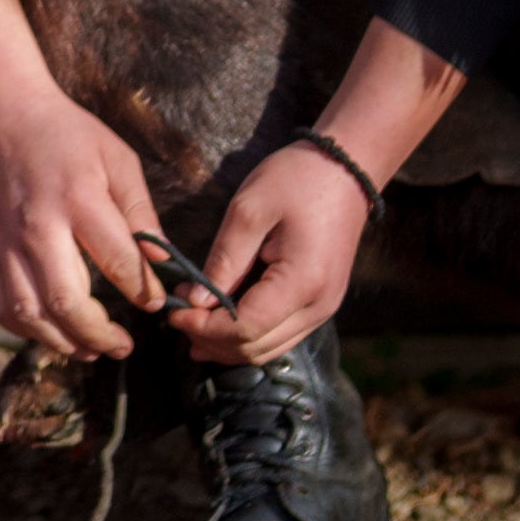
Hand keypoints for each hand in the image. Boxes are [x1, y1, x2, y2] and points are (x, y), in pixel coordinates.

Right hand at [0, 0, 174, 364]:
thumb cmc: (65, 134)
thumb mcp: (117, 158)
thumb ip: (140, 212)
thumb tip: (162, 262)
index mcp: (79, 198)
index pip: (119, 263)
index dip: (143, 293)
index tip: (155, 304)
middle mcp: (36, 225)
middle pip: (67, 302)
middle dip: (100, 334)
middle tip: (123, 345)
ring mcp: (1, 241)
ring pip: (30, 313)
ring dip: (63, 341)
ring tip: (89, 349)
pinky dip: (22, 328)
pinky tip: (47, 331)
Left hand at [168, 139, 375, 367]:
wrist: (346, 170)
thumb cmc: (296, 180)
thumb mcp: (249, 210)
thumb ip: (223, 260)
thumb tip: (196, 302)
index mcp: (302, 281)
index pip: (245, 329)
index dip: (205, 328)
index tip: (173, 313)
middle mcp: (319, 306)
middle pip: (256, 348)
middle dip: (211, 340)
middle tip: (176, 318)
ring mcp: (323, 309)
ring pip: (268, 349)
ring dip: (227, 344)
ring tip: (192, 324)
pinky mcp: (320, 304)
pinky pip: (280, 335)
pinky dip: (247, 335)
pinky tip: (221, 321)